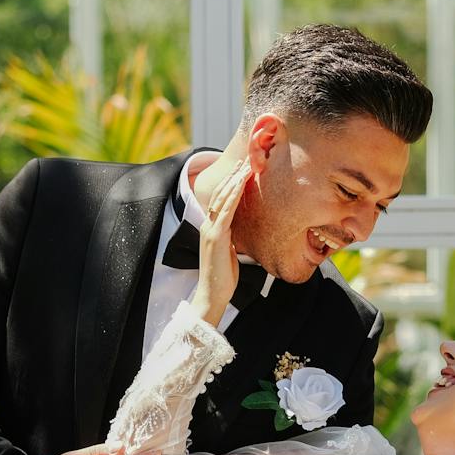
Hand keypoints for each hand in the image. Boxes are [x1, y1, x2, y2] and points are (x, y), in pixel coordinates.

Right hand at [191, 158, 256, 326]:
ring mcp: (210, 230)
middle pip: (221, 194)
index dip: (230, 184)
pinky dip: (234, 195)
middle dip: (233, 176)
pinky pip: (226, 211)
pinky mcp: (216, 237)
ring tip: (246, 166)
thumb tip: (242, 233)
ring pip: (223, 198)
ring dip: (235, 180)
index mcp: (211, 229)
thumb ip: (233, 240)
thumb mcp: (230, 254)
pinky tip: (242, 184)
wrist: (212, 295)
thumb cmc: (223, 278)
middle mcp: (208, 226)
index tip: (241, 171)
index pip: (221, 201)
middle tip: (246, 160)